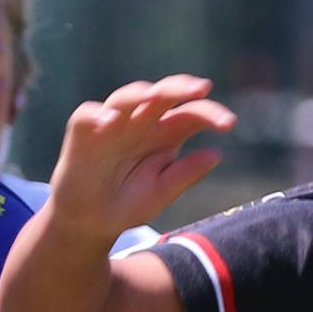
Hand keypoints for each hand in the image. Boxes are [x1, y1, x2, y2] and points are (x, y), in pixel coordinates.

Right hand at [47, 75, 236, 237]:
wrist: (90, 223)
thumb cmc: (127, 205)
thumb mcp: (159, 195)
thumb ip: (184, 176)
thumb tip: (216, 155)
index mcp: (166, 135)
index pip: (191, 114)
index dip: (211, 113)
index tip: (230, 123)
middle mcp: (141, 122)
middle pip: (162, 94)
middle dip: (181, 88)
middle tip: (201, 89)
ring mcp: (112, 123)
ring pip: (127, 96)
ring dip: (141, 93)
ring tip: (157, 95)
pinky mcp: (83, 131)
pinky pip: (87, 114)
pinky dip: (97, 114)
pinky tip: (109, 122)